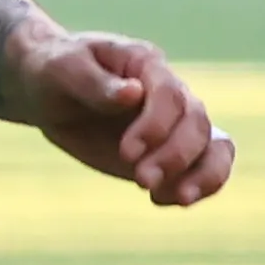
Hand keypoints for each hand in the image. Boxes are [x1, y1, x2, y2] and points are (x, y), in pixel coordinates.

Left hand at [14, 30, 233, 205]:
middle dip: (175, 156)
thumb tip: (133, 93)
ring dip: (203, 175)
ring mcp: (174, 123)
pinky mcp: (169, 150)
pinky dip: (198, 186)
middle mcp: (171, 92)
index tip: (127, 152)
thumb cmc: (53, 72)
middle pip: (197, 123)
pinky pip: (205, 167)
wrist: (48, 90)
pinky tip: (164, 199)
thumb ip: (95, 82)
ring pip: (216, 146)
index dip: (156, 126)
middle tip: (142, 181)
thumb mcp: (62, 70)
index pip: (170, 95)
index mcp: (147, 64)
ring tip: (178, 199)